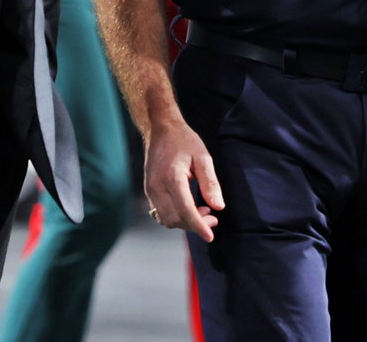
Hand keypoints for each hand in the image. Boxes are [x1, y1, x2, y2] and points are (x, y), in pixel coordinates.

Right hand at [143, 116, 224, 241]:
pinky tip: (189, 209)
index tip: (210, 236)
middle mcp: (157, 186)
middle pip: (175, 219)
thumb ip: (210, 182)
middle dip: (194, 225)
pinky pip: (160, 213)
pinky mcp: (148, 191)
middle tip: (213, 218)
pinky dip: (175, 216)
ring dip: (184, 222)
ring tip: (203, 211)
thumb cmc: (184, 141)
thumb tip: (218, 206)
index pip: (185, 210)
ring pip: (166, 219)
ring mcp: (150, 190)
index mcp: (172, 177)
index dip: (198, 226)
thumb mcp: (203, 157)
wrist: (161, 129)